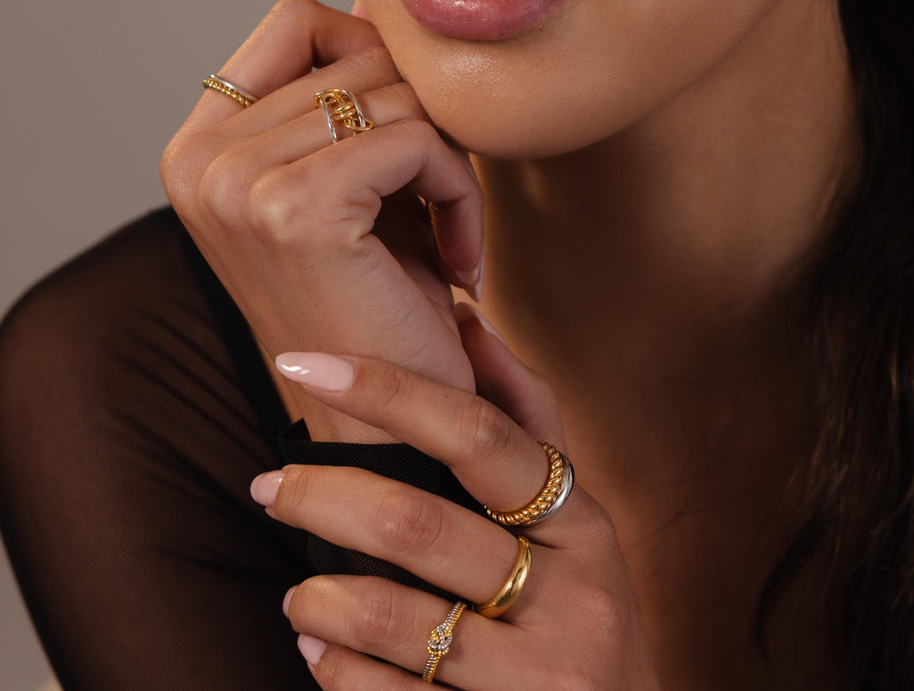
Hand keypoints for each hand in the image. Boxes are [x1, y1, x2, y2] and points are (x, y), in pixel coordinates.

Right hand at [161, 0, 483, 439]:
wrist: (387, 427)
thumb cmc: (378, 307)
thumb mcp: (356, 182)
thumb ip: (351, 92)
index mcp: (200, 145)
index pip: (296, 20)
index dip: (374, 57)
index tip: (407, 130)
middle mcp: (202, 158)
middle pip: (359, 53)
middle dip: (423, 119)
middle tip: (439, 201)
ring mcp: (238, 180)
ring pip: (397, 94)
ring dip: (448, 160)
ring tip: (449, 236)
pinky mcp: (296, 207)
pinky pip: (418, 140)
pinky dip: (460, 193)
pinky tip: (459, 262)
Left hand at [250, 307, 660, 689]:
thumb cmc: (585, 616)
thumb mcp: (580, 526)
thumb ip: (526, 420)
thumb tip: (468, 319)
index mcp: (584, 525)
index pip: (479, 434)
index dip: (388, 390)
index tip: (305, 362)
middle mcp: (571, 597)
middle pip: (418, 523)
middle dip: (323, 495)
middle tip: (268, 486)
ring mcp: (537, 679)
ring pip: (393, 616)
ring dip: (320, 596)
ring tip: (298, 591)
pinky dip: (336, 670)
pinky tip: (323, 651)